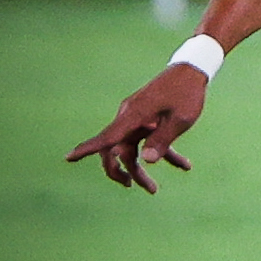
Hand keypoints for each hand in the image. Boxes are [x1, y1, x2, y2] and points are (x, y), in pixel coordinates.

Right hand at [65, 64, 208, 192]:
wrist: (192, 70)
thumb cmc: (187, 93)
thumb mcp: (180, 119)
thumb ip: (163, 139)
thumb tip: (146, 161)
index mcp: (135, 116)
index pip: (107, 137)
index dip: (86, 149)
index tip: (68, 158)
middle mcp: (130, 118)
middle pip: (114, 149)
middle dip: (120, 171)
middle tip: (132, 186)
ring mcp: (138, 118)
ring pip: (131, 149)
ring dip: (140, 168)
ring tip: (153, 190)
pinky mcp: (148, 119)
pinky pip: (148, 140)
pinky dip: (162, 153)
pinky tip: (184, 165)